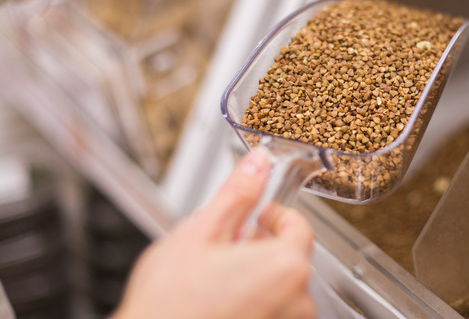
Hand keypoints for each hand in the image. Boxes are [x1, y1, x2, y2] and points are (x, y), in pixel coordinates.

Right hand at [112, 150, 316, 318]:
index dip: (274, 213)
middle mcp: (296, 301)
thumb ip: (238, 194)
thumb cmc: (169, 305)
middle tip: (224, 244)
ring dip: (254, 275)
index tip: (256, 214)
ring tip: (215, 276)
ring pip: (279, 287)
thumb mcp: (200, 233)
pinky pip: (271, 310)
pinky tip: (218, 301)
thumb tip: (258, 164)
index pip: (299, 225)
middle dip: (259, 245)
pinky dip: (252, 301)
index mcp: (286, 267)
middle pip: (289, 257)